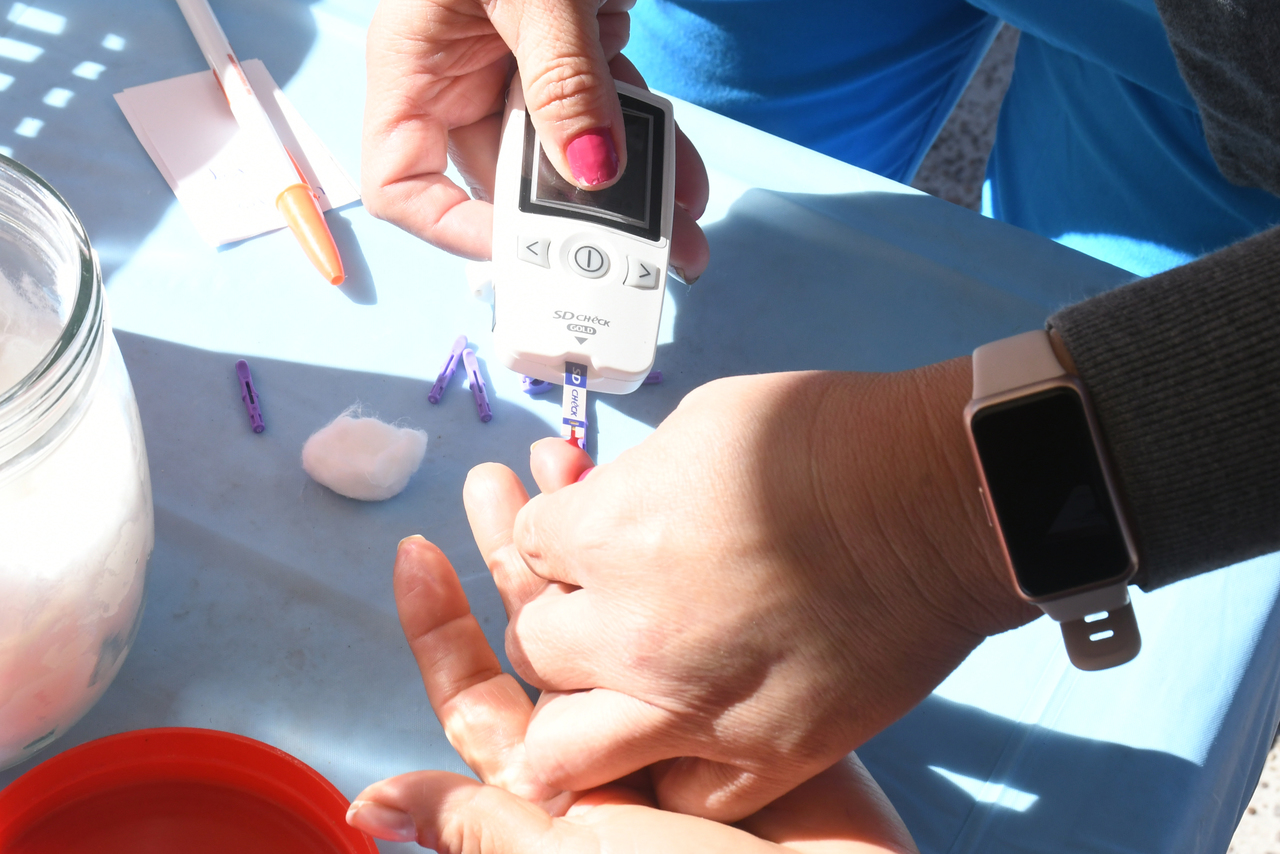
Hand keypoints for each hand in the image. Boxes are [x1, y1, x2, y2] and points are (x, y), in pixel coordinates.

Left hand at [344, 533, 916, 852]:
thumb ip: (490, 827)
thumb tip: (368, 805)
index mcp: (561, 783)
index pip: (481, 693)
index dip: (445, 625)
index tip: (416, 549)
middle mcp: (618, 744)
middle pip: (546, 636)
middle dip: (514, 556)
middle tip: (492, 480)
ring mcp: (690, 720)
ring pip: (619, 614)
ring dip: (583, 538)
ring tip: (559, 461)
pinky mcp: (759, 708)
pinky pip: (694, 615)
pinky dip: (668, 554)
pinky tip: (655, 493)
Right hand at [361, 0, 709, 279]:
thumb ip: (561, 80)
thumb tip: (593, 173)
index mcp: (414, 68)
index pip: (406, 187)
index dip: (460, 232)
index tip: (532, 246)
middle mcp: (460, 78)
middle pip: (506, 181)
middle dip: (574, 227)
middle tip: (637, 263)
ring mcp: (516, 67)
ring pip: (567, 156)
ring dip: (626, 197)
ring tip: (683, 231)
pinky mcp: (570, 51)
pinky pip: (605, 113)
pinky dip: (646, 142)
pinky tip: (686, 174)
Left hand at [490, 362, 1039, 820]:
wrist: (942, 496)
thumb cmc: (826, 438)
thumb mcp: (700, 424)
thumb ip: (624, 484)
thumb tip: (591, 509)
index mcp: (611, 533)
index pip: (527, 544)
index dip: (553, 532)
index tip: (583, 528)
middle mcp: (635, 630)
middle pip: (536, 645)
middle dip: (558, 617)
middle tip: (599, 603)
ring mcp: (694, 703)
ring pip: (564, 745)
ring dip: (576, 713)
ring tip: (610, 689)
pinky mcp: (764, 752)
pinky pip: (676, 790)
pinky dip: (668, 768)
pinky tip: (683, 733)